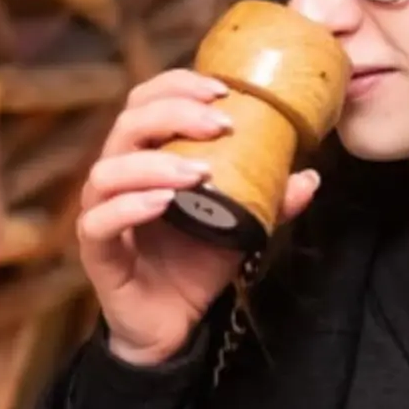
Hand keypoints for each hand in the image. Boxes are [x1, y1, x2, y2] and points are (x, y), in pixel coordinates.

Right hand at [76, 68, 320, 366]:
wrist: (174, 321)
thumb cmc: (198, 259)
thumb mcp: (243, 222)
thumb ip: (273, 198)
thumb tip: (311, 176)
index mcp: (149, 155)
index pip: (148, 102)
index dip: (179, 86)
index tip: (223, 91)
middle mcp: (119, 175)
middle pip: (128, 123)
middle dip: (174, 114)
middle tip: (221, 125)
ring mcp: (103, 211)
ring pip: (108, 170)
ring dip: (155, 163)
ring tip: (199, 172)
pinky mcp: (97, 252)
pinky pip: (99, 222)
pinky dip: (130, 207)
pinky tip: (164, 203)